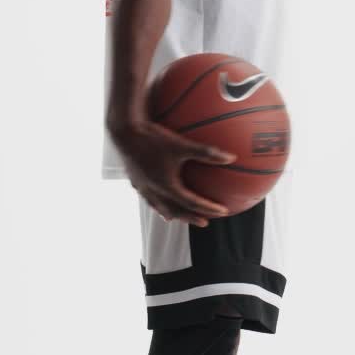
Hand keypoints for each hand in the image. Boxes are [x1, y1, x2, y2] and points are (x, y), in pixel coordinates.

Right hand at [109, 119, 235, 226]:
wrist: (123, 132)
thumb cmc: (153, 138)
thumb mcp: (182, 144)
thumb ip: (206, 152)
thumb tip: (231, 157)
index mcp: (167, 186)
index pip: (192, 203)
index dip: (209, 209)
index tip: (223, 212)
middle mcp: (154, 191)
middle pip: (175, 211)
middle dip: (190, 217)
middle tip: (203, 222)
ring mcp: (142, 187)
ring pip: (158, 207)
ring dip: (171, 213)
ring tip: (176, 218)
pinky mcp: (134, 180)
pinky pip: (147, 197)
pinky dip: (155, 202)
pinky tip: (156, 196)